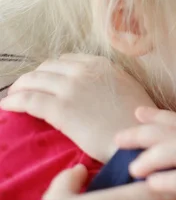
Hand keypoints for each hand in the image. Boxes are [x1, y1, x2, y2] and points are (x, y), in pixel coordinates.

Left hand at [0, 53, 155, 161]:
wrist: (139, 139)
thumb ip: (109, 80)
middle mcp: (84, 71)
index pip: (66, 60)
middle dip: (33, 77)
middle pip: (46, 68)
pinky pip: (29, 100)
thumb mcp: (128, 87)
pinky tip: (8, 106)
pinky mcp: (60, 109)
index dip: (52, 71)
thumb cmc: (138, 120)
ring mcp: (71, 88)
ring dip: (19, 88)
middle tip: (25, 90)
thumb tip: (97, 86)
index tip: (46, 81)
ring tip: (13, 97)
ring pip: (33, 81)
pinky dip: (14, 101)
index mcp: (101, 65)